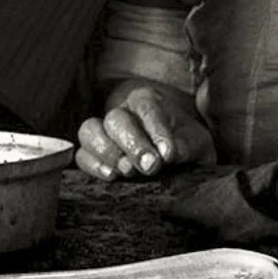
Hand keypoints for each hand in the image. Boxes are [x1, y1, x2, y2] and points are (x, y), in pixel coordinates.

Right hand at [75, 80, 212, 181]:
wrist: (173, 153)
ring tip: (127, 172)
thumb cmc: (184, 144)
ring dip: (108, 152)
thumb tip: (173, 153)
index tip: (168, 154)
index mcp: (148, 101)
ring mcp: (103, 131)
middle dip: (133, 144)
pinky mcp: (92, 153)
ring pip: (90, 131)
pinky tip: (111, 177)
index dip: (156, 130)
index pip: (147, 108)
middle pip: (116, 119)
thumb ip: (188, 146)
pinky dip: (92, 165)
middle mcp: (122, 111)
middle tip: (150, 167)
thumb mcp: (196, 143)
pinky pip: (81, 155)